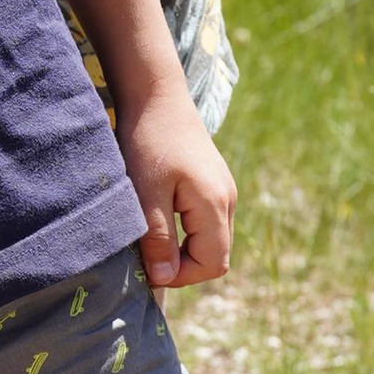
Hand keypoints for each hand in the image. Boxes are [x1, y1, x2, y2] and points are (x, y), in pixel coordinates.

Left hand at [118, 84, 236, 289]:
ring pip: (213, 240)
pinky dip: (188, 232)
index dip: (181, 276)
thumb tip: (164, 277)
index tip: (149, 265)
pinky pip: (208, 222)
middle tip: (147, 254)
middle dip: (183, 265)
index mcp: (214, 204)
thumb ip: (158, 237)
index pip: (213, 264)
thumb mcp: (146, 192)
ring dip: (184, 248)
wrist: (157, 96)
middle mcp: (227, 199)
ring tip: (151, 236)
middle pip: (217, 256)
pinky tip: (161, 217)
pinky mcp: (214, 183)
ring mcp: (224, 190)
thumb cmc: (148, 141)